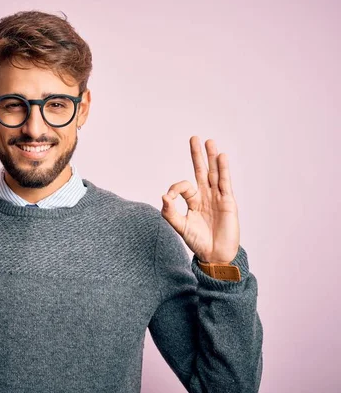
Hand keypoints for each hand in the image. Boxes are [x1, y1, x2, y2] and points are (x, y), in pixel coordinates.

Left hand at [161, 136, 239, 263]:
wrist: (215, 255)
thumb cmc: (198, 242)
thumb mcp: (180, 227)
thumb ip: (170, 213)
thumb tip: (163, 196)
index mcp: (193, 201)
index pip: (183, 186)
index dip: (175, 188)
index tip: (170, 197)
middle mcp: (205, 196)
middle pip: (201, 171)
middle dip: (197, 155)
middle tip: (194, 138)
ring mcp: (218, 198)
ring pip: (214, 173)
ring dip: (212, 158)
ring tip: (209, 142)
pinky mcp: (228, 202)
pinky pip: (225, 183)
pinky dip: (223, 169)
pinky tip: (221, 157)